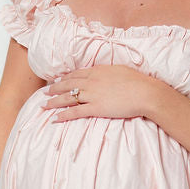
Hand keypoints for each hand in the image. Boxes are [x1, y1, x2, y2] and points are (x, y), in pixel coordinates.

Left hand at [43, 64, 158, 121]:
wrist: (145, 92)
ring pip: (67, 98)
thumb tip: (106, 74)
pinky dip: (64, 115)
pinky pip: (75, 111)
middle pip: (68, 84)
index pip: (76, 74)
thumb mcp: (121, 70)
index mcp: (98, 70)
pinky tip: (55, 118)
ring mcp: (92, 95)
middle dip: (55, 88)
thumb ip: (109, 72)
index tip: (58, 80)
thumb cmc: (138, 81)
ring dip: (54, 102)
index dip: (65, 78)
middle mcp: (91, 81)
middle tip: (46, 92)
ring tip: (44, 105)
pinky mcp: (96, 108)